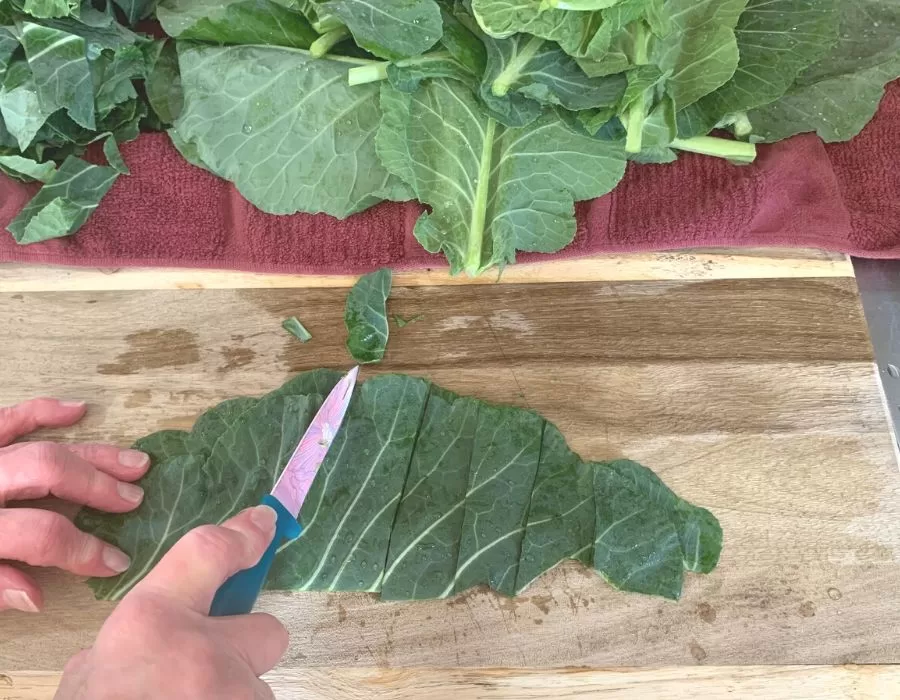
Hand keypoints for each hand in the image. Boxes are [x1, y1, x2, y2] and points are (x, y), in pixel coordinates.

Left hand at [0, 398, 149, 612]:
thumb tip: (37, 595)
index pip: (41, 535)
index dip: (84, 551)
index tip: (116, 561)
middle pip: (47, 473)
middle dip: (98, 488)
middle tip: (134, 500)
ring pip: (39, 445)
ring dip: (92, 453)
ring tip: (135, 462)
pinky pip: (5, 418)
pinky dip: (41, 410)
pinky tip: (77, 409)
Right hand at [55, 506, 287, 699]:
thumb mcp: (88, 678)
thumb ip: (128, 646)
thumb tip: (151, 643)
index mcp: (152, 625)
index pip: (209, 553)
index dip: (242, 536)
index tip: (265, 525)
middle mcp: (207, 655)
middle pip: (267, 631)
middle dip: (247, 649)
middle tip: (211, 674)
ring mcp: (238, 696)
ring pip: (257, 689)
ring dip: (233, 699)